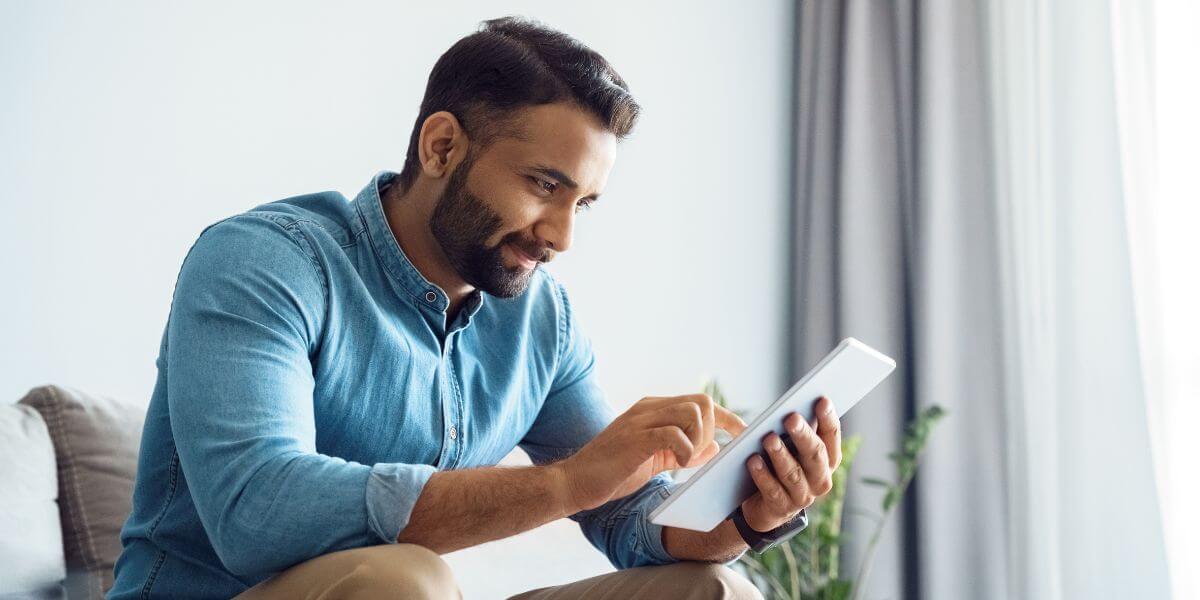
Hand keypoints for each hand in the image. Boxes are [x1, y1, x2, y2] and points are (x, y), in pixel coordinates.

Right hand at [557, 394, 746, 511]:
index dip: (727, 417)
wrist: (575, 482)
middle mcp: (649, 408)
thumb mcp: (656, 460)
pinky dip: (684, 450)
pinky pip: (673, 434)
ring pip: (691, 412)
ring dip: (698, 439)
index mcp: (654, 410)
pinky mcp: (635, 438)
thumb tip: (716, 446)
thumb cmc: (614, 472)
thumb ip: (684, 451)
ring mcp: (640, 420)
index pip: (700, 402)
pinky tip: (676, 464)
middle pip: (702, 401)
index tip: (744, 433)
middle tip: (699, 454)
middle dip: (712, 428)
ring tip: (684, 459)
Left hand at [739, 396, 841, 531]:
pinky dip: (762, 475)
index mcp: (828, 460)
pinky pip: (772, 490)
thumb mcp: (794, 448)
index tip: (822, 399)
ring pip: (793, 474)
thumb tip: (793, 405)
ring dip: (780, 455)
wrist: (768, 506)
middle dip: (803, 435)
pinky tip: (753, 461)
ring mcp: (803, 497)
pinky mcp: (782, 508)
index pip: (831, 436)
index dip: (828, 418)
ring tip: (768, 438)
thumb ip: (798, 431)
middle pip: (815, 455)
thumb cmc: (783, 465)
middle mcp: (821, 479)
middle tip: (791, 417)